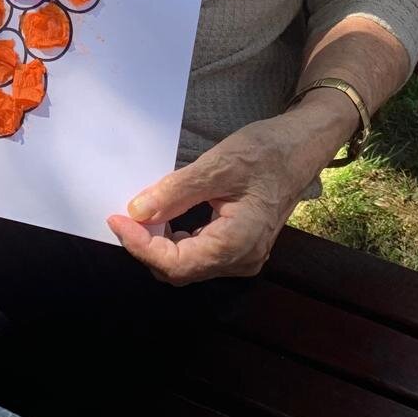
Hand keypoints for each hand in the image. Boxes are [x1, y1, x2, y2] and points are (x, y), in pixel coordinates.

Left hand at [107, 101, 349, 285]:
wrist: (301, 146)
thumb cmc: (265, 151)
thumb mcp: (218, 165)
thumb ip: (176, 191)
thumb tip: (136, 212)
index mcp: (238, 245)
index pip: (176, 264)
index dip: (140, 245)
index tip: (116, 218)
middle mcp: (241, 260)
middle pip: (180, 269)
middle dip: (147, 245)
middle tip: (125, 213)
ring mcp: (242, 256)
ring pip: (188, 263)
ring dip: (159, 242)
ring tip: (141, 212)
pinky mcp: (240, 245)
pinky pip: (200, 252)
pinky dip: (176, 237)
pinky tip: (166, 214)